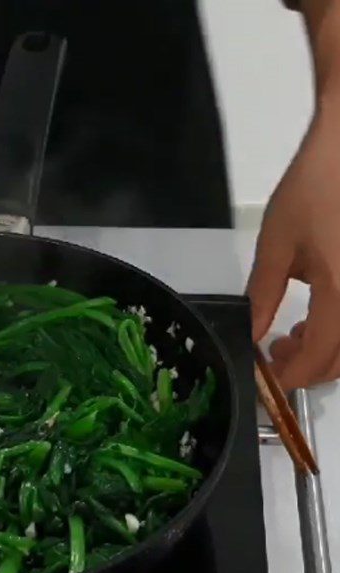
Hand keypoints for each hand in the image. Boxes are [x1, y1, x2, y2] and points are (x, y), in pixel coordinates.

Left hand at [248, 104, 339, 390]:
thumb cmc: (316, 188)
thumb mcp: (277, 247)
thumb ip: (263, 298)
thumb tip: (252, 336)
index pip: (318, 359)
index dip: (289, 377)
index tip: (264, 378)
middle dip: (307, 367)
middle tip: (275, 350)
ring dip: (326, 352)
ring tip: (293, 333)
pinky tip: (321, 315)